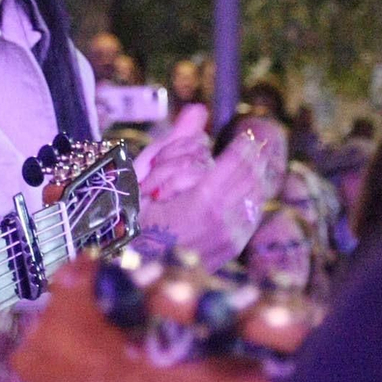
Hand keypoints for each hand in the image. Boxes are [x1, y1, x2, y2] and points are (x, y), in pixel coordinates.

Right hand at [138, 116, 281, 266]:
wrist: (129, 272)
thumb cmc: (127, 223)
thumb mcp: (144, 177)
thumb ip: (175, 142)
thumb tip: (198, 110)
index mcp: (202, 204)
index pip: (238, 165)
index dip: (245, 146)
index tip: (247, 134)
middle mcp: (223, 224)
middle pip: (251, 180)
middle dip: (250, 160)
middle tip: (250, 146)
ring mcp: (229, 241)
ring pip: (254, 198)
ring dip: (250, 181)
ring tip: (241, 171)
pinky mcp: (230, 252)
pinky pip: (249, 217)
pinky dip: (246, 201)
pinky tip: (237, 194)